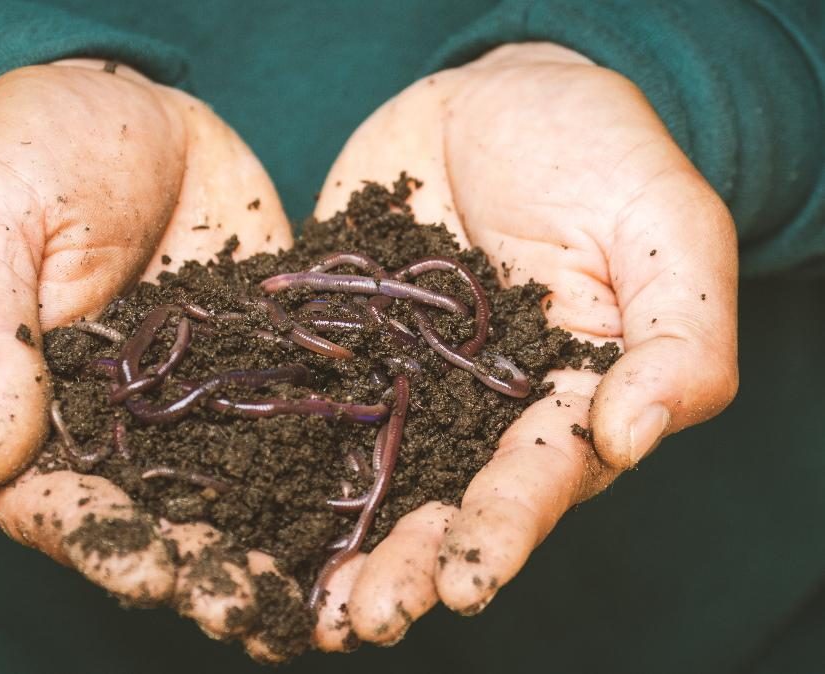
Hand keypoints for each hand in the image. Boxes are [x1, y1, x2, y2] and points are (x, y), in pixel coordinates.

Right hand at [0, 59, 299, 659]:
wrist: (122, 104)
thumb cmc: (20, 157)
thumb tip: (0, 455)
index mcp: (32, 412)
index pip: (56, 504)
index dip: (102, 546)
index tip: (151, 572)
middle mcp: (119, 425)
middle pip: (156, 518)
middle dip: (204, 569)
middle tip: (256, 611)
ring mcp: (197, 398)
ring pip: (233, 487)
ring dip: (273, 543)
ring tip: (325, 592)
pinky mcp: (260, 360)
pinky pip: (293, 416)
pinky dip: (326, 463)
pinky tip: (370, 501)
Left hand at [311, 43, 738, 647]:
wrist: (493, 97)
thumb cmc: (598, 153)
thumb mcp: (664, 228)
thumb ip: (678, 336)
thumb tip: (633, 436)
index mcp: (565, 401)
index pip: (538, 478)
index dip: (504, 530)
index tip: (466, 580)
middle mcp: (479, 414)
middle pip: (444, 502)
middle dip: (409, 565)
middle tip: (365, 618)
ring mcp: (402, 385)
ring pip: (369, 478)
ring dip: (338, 543)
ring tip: (304, 607)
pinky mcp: (340, 348)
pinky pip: (305, 404)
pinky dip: (271, 456)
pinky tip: (233, 505)